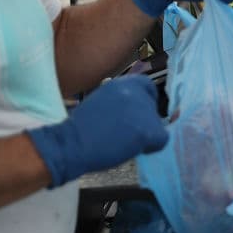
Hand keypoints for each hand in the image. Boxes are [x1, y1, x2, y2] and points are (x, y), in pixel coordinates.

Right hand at [26, 76, 166, 187]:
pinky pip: (161, 140)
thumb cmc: (80, 129)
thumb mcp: (101, 102)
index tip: (137, 115)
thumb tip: (132, 111)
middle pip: (153, 107)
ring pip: (157, 125)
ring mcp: (142, 109)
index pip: (148, 86)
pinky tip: (133, 149)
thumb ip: (120, 101)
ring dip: (144, 135)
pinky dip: (150, 148)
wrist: (71, 144)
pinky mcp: (147, 129)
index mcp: (121, 83)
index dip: (145, 102)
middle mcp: (135, 91)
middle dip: (142, 121)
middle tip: (124, 133)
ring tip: (123, 141)